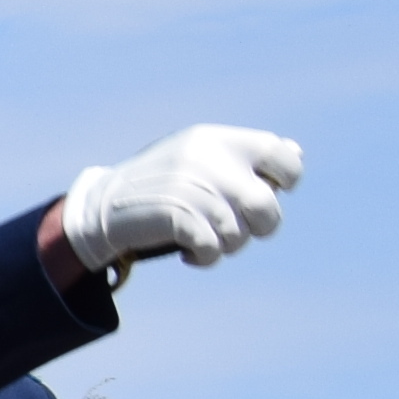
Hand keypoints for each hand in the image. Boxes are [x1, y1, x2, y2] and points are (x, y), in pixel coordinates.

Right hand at [57, 124, 303, 272]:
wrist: (103, 205)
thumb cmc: (163, 186)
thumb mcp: (202, 160)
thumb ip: (246, 158)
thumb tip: (295, 153)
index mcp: (219, 140)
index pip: (281, 157)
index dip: (283, 182)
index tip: (258, 193)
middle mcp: (208, 157)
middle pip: (267, 205)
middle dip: (257, 228)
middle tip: (233, 230)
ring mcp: (190, 184)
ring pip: (238, 234)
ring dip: (225, 247)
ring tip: (204, 241)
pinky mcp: (174, 212)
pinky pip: (212, 248)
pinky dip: (204, 259)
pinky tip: (190, 254)